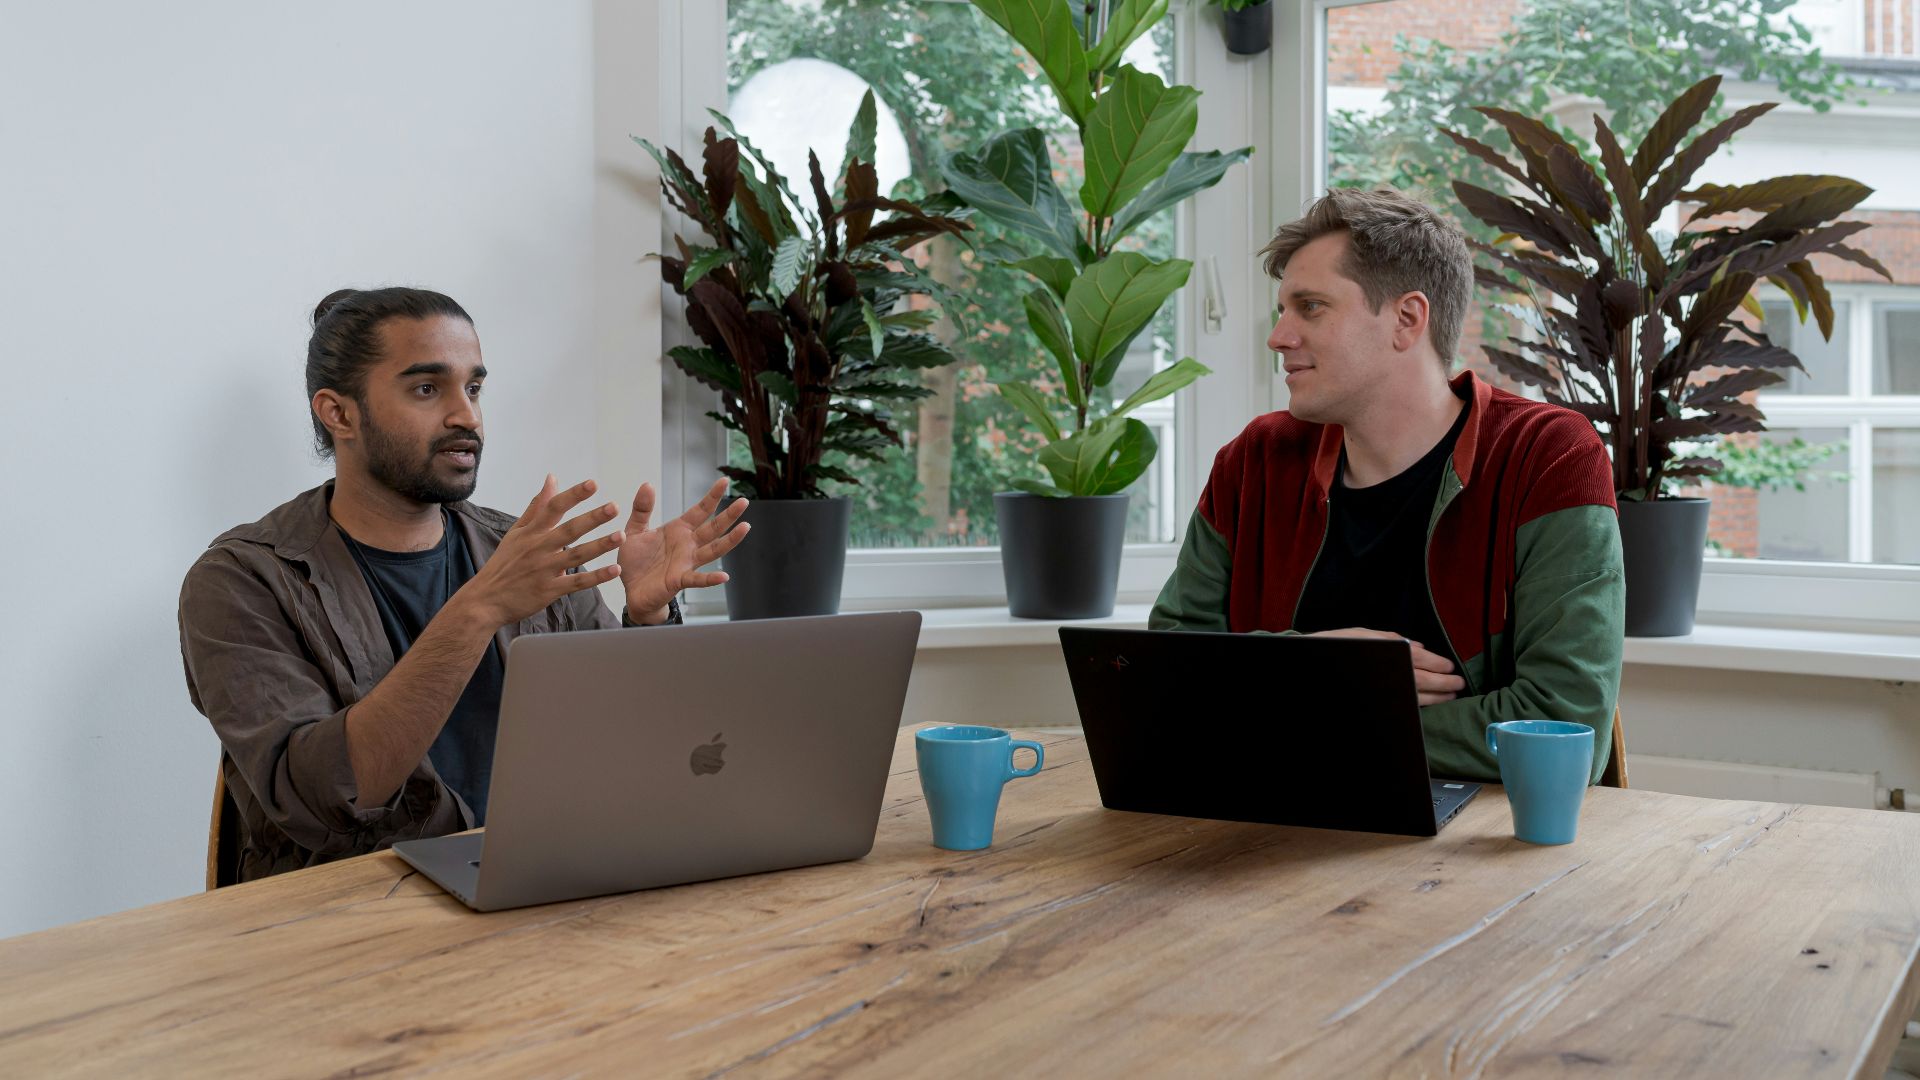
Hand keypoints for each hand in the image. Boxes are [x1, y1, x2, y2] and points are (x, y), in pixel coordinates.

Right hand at [457, 475, 623, 627]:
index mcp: (531, 533)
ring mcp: (544, 570)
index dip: (573, 495)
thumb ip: (537, 506)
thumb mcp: (516, 532)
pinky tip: (614, 570)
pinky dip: (596, 578)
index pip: (553, 508)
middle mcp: (538, 549)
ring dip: (599, 546)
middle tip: (614, 507)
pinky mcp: (549, 590)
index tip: (592, 484)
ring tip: (620, 536)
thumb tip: (552, 479)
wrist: (485, 600)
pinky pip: (576, 583)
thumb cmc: (504, 564)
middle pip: (569, 530)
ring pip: (576, 555)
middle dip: (592, 518)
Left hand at [618, 477, 751, 620]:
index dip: (712, 496)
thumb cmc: (636, 562)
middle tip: (744, 501)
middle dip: (729, 515)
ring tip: (745, 527)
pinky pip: (697, 579)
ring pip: (713, 550)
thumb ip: (642, 509)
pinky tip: (724, 576)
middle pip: (713, 527)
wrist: (631, 590)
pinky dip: (710, 578)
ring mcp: (687, 562)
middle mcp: (688, 545)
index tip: (725, 481)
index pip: (700, 510)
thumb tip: (648, 484)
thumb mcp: (635, 530)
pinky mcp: (679, 580)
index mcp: (679, 530)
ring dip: (729, 540)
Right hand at [1307, 627, 1465, 705]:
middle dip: (1443, 683)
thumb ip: (1392, 639)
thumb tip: (1419, 645)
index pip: (1419, 660)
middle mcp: (1386, 672)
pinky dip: (1419, 703)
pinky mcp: (1379, 699)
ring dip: (1436, 697)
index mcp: (1385, 653)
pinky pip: (1404, 702)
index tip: (1449, 667)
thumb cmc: (1336, 646)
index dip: (1437, 664)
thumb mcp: (1363, 635)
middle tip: (1458, 685)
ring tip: (1449, 696)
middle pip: (1422, 680)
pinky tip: (1427, 702)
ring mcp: (1382, 688)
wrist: (1313, 661)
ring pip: (1416, 695)